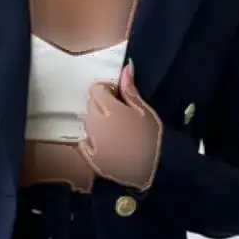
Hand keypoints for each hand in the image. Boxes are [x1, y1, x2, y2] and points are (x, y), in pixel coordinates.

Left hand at [78, 60, 160, 188]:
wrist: (155, 172)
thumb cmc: (154, 139)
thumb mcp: (145, 111)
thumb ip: (130, 90)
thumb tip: (126, 66)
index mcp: (112, 110)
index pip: (96, 90)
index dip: (106, 91)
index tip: (116, 97)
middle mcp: (98, 125)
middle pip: (90, 105)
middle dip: (101, 106)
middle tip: (117, 115)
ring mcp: (93, 143)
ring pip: (87, 124)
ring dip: (96, 124)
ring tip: (114, 132)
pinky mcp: (92, 160)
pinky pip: (83, 144)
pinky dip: (90, 142)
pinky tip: (105, 145)